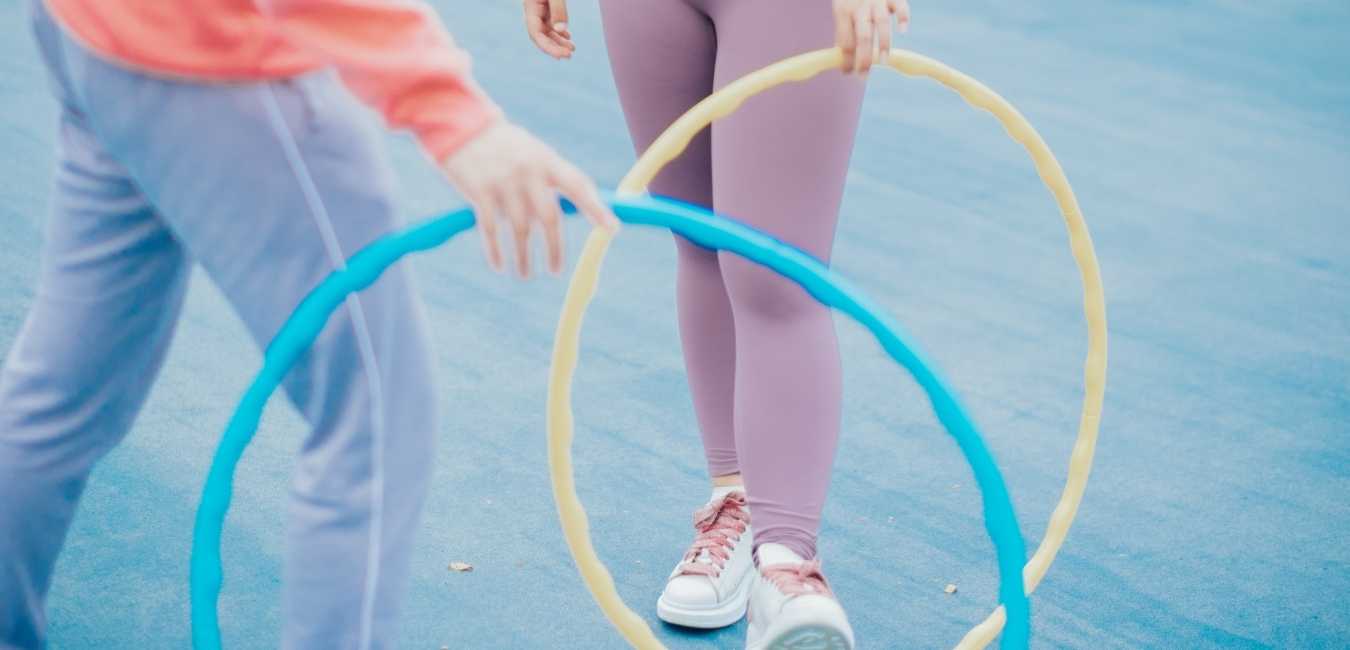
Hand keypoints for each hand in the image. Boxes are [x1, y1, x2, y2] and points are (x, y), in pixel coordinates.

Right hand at [442, 121, 617, 277]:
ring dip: (524, 257)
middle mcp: (528, 171)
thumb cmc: (504, 145)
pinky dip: (496, 251)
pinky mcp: (478, 191)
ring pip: (520, 230)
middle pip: (549, 218)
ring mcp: (503, 181)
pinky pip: (490, 229)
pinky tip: (500, 265)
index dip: (596, 208)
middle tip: (556, 271)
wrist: (460, 123)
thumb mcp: (532, 153)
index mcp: (546, 160)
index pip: (578, 185)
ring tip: (525, 274)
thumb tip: (570, 212)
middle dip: (555, 249)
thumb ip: (550, 180)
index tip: (612, 229)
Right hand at [524, 0, 574, 58]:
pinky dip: (559, 33)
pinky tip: (568, 37)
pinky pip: (550, 24)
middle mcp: (532, 11)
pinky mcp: (545, 8)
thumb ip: (557, 9)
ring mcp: (538, 10)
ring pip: (546, 31)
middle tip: (569, 56)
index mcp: (530, 8)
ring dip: (558, 42)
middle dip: (554, 48)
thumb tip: (560, 30)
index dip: (549, 48)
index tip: (563, 55)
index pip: (536, 34)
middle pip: (540, 36)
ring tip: (572, 48)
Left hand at [833, 0, 910, 74]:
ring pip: (881, 23)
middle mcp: (861, 7)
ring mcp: (878, 0)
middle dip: (864, 58)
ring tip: (884, 61)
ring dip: (884, 43)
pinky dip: (903, 18)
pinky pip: (901, 6)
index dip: (846, 59)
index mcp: (844, 12)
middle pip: (862, 36)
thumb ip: (844, 30)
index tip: (848, 73)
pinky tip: (903, 30)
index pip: (845, 42)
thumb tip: (841, 57)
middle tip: (864, 75)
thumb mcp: (842, 8)